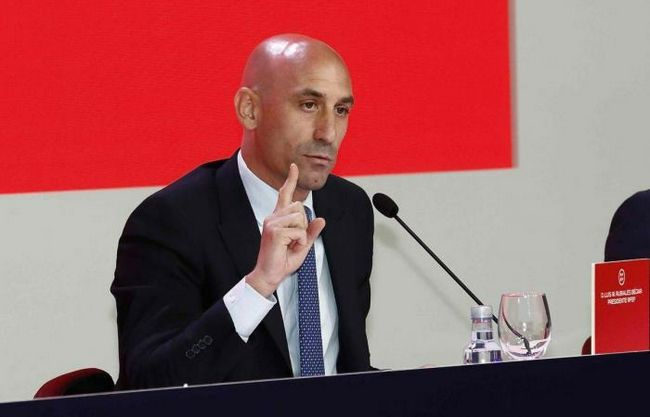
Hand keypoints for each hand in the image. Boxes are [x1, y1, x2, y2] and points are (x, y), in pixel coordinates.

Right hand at [246, 163, 325, 296]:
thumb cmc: (283, 261)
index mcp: (278, 218)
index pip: (285, 194)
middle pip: (299, 207)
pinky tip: (289, 248)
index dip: (291, 179)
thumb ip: (311, 232)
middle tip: (295, 241)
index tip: (294, 166)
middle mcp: (273, 217)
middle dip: (303, 225)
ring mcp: (272, 223)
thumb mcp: (303, 245)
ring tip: (291, 245)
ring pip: (300, 218)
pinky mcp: (274, 232)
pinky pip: (299, 231)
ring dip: (302, 234)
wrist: (269, 275)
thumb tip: (322, 219)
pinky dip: (300, 242)